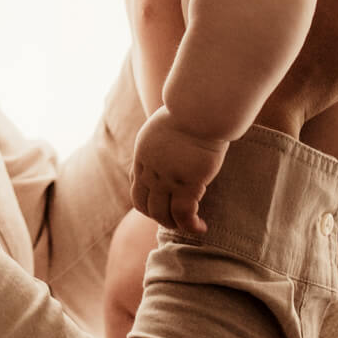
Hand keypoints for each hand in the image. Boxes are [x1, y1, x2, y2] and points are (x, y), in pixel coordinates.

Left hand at [130, 108, 228, 233]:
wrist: (199, 109)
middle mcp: (149, 171)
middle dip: (158, 217)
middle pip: (144, 205)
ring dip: (174, 225)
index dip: (148, 202)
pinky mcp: (186, 184)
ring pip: (161, 214)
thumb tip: (173, 143)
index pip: (137, 188)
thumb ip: (162, 141)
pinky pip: (183, 214)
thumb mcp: (165, 125)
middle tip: (176, 220)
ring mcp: (166, 179)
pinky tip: (201, 227)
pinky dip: (191, 225)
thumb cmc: (190, 111)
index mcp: (142, 156)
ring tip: (190, 226)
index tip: (164, 206)